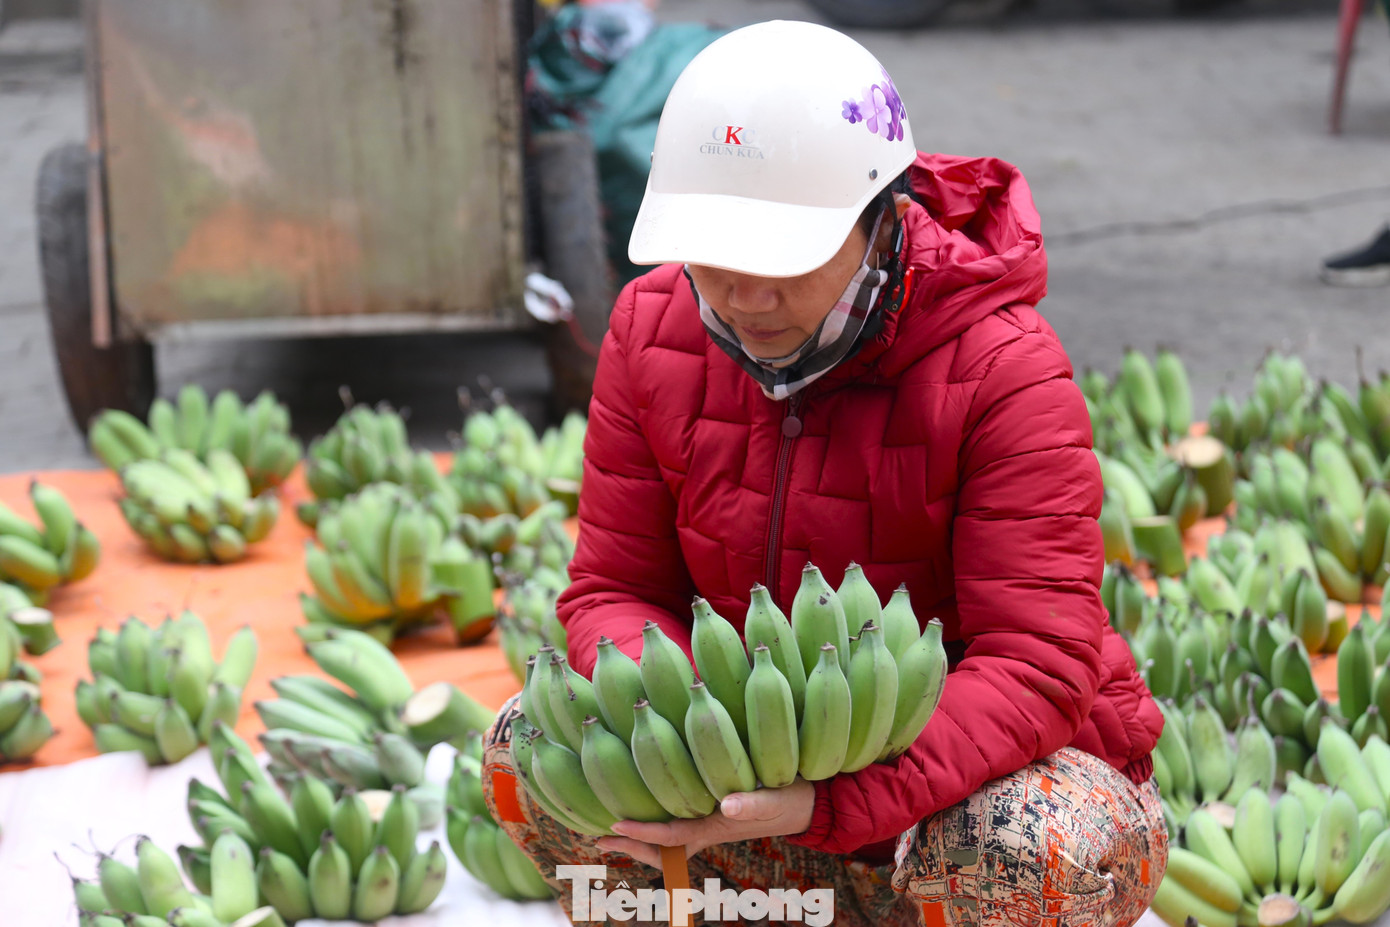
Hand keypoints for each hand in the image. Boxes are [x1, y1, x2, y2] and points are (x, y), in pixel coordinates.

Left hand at [594, 778, 815, 868]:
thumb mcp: (773, 799)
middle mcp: (706, 827)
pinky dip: (656, 821)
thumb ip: (751, 803)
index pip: (670, 835)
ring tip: (610, 828)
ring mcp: (708, 823)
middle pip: (660, 849)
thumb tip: (726, 804)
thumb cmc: (789, 796)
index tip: (613, 826)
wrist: (809, 803)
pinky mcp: (713, 812)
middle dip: (629, 846)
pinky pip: (677, 823)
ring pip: (666, 839)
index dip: (641, 833)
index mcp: (715, 826)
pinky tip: (644, 805)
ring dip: (639, 837)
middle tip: (596, 839)